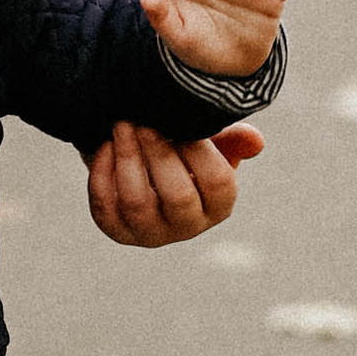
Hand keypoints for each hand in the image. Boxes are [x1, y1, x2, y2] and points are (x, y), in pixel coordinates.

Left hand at [85, 116, 264, 248]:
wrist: (143, 166)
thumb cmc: (183, 152)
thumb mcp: (209, 143)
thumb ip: (232, 138)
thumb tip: (254, 141)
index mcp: (217, 207)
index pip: (218, 183)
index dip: (200, 150)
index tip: (182, 121)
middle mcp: (187, 227)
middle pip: (178, 196)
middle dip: (159, 153)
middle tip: (144, 121)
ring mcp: (150, 233)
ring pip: (137, 202)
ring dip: (128, 159)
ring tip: (122, 125)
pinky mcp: (117, 231)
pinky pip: (105, 206)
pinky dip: (102, 173)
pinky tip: (106, 145)